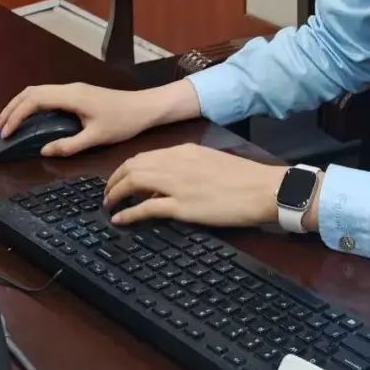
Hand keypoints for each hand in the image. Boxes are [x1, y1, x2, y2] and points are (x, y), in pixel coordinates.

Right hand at [0, 80, 198, 157]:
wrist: (145, 107)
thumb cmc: (124, 121)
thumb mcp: (96, 138)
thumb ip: (68, 146)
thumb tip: (43, 151)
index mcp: (72, 96)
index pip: (34, 100)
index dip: (15, 116)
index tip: (4, 134)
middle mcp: (70, 89)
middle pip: (31, 92)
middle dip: (11, 109)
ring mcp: (74, 89)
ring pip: (38, 91)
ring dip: (20, 106)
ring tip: (8, 125)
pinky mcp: (78, 94)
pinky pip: (48, 95)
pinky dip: (33, 105)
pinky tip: (30, 120)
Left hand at [103, 144, 291, 228]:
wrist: (261, 188)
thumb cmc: (241, 177)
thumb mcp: (210, 163)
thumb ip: (186, 168)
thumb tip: (164, 185)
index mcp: (185, 150)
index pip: (145, 156)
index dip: (126, 169)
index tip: (118, 180)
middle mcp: (177, 162)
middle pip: (133, 166)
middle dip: (114, 180)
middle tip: (107, 195)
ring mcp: (178, 184)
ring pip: (134, 181)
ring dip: (116, 194)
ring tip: (109, 205)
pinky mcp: (183, 206)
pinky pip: (146, 208)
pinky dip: (128, 213)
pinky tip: (120, 219)